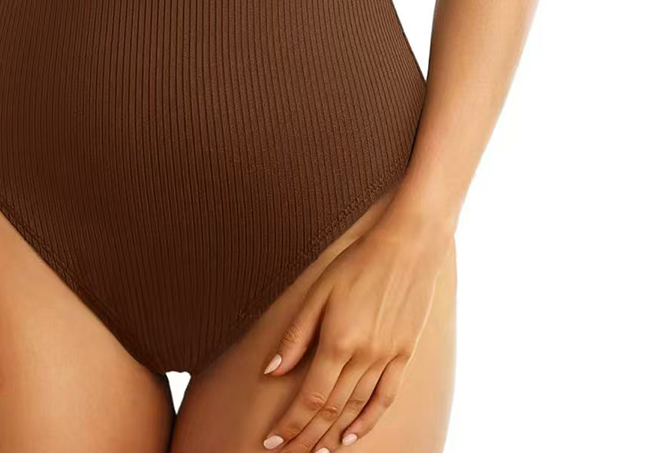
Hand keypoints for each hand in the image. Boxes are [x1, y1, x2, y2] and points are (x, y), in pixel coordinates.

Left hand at [260, 213, 451, 448]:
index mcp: (338, 341)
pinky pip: (384, 398)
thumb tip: (272, 370)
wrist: (408, 246)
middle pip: (330, 410)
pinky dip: (367, 421)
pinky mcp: (403, 355)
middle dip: (305, 436)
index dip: (290, 425)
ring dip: (333, 435)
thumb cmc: (357, 263)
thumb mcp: (318, 291)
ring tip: (315, 451)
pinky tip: (352, 437)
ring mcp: (386, 358)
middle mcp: (363, 357)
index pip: (309, 398)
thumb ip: (296, 335)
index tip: (271, 441)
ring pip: (356, 409)